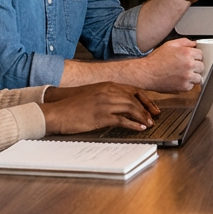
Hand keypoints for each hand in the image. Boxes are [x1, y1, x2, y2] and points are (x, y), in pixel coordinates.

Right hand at [40, 82, 159, 134]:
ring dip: (143, 116)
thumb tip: (123, 104)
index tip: (153, 107)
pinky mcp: (101, 115)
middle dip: (147, 108)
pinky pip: (122, 119)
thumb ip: (108, 95)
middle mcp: (108, 91)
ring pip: (131, 108)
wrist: (57, 111)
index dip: (145, 99)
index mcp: (108, 85)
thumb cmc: (73, 105)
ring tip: (149, 124)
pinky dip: (133, 124)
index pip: (134, 90)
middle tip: (155, 117)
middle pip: (135, 98)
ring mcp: (105, 103)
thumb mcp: (94, 94)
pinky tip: (139, 128)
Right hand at [121, 39, 203, 92]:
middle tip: (186, 66)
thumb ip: (184, 42)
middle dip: (195, 66)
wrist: (147, 73)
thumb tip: (193, 44)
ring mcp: (187, 77)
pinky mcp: (184, 87)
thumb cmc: (156, 59)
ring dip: (193, 76)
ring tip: (183, 74)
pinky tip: (179, 80)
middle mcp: (189, 65)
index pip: (201, 54)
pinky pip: (191, 86)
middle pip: (201, 66)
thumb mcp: (169, 45)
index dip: (195, 56)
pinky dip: (186, 84)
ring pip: (198, 77)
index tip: (191, 58)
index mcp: (187, 53)